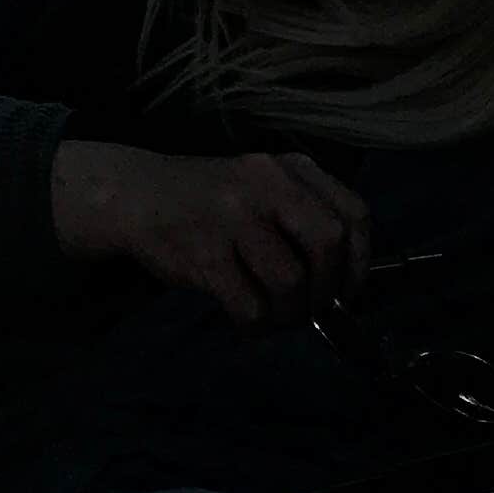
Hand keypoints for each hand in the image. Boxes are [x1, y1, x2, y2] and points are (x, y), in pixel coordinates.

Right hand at [51, 138, 367, 321]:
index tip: (347, 289)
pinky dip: (256, 324)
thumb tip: (342, 287)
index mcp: (288, 169)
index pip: (352, 212)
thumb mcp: (261, 187)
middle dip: (326, 289)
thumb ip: (302, 216)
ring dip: (288, 313)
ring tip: (274, 317)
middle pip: (328, 243)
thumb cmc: (208, 201)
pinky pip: (249, 304)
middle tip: (310, 309)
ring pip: (289, 281)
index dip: (359, 261)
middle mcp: (265, 183)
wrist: (134, 194)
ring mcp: (232, 215)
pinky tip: (247, 321)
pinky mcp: (204, 250)